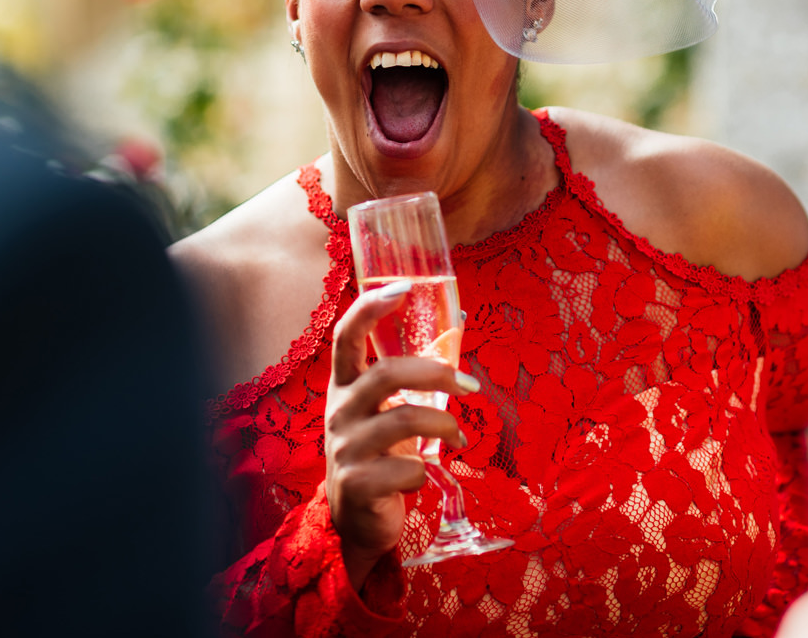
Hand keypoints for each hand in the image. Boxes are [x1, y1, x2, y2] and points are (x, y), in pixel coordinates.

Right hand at [325, 282, 478, 587]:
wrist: (356, 521)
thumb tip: (461, 319)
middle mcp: (338, 412)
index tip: (403, 286)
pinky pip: (409, 468)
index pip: (345, 337)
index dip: (370, 308)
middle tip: (469, 387)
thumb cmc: (379, 453)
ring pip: (405, 420)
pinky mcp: (358, 484)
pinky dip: (427, 471)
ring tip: (459, 436)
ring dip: (445, 426)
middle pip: (387, 374)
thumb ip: (413, 376)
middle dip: (436, 374)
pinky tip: (425, 476)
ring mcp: (344, 449)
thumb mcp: (387, 411)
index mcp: (345, 387)